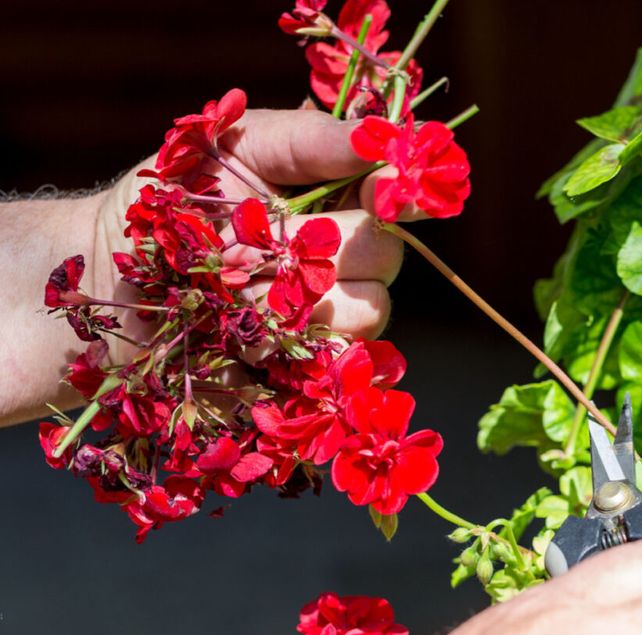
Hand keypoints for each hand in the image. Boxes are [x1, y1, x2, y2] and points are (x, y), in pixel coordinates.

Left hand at [92, 108, 406, 361]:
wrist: (113, 274)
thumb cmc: (171, 197)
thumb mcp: (233, 145)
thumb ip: (310, 138)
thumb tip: (383, 137)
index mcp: (334, 198)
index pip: (395, 196)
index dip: (400, 193)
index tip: (391, 191)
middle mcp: (339, 258)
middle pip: (386, 257)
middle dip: (328, 246)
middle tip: (263, 240)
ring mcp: (325, 315)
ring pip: (367, 312)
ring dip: (298, 298)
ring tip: (238, 286)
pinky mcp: (302, 363)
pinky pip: (329, 360)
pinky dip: (285, 344)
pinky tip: (243, 331)